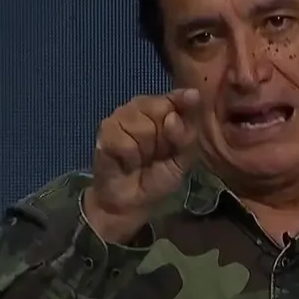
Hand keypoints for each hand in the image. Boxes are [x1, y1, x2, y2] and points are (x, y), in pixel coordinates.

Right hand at [84, 89, 200, 242]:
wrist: (130, 202)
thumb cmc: (157, 178)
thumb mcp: (182, 161)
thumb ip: (185, 137)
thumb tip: (173, 117)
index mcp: (164, 111)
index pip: (175, 96)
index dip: (183, 99)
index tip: (193, 97)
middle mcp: (141, 108)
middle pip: (160, 108)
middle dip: (164, 136)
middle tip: (157, 153)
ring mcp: (121, 116)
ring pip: (142, 125)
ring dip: (145, 149)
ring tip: (140, 159)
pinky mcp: (105, 130)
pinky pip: (124, 140)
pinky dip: (129, 157)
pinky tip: (126, 162)